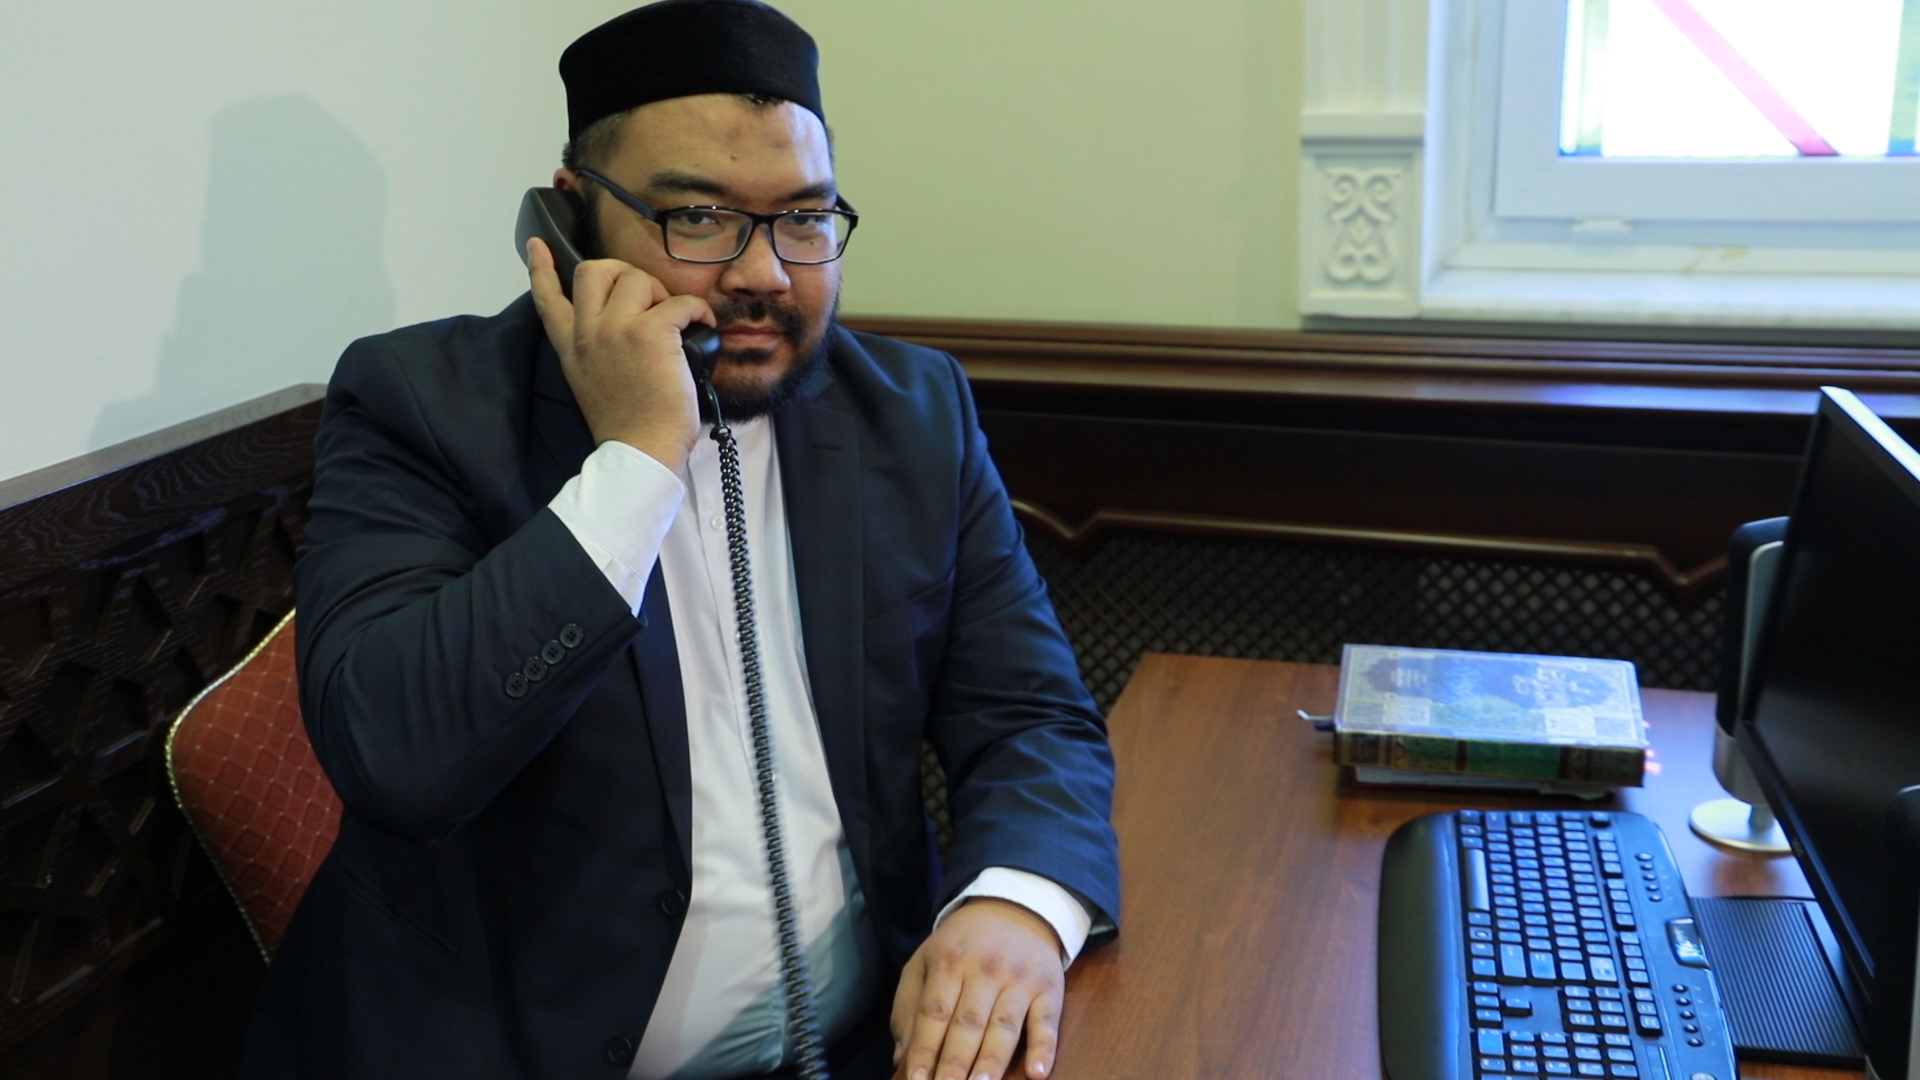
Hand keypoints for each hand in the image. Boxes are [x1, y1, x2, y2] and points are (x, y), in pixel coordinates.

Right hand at [526, 237, 714, 472]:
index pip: (547, 298)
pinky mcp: (650, 333)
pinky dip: (697, 310)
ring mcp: (616, 330)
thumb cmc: (627, 425)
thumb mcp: (589, 382)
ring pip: (636, 277)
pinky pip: (679, 301)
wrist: (640, 450)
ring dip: (661, 292)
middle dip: (622, 272)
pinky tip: (702, 326)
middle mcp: (587, 332)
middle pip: (593, 270)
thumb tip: (621, 326)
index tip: (537, 245)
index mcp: (571, 347)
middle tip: (646, 297)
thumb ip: (594, 350)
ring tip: (675, 320)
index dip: (541, 268)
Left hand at [891, 898, 1065, 1079]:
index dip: (925, 1049)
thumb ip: (908, 1005)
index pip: (934, 1012)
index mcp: (949, 962)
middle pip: (968, 1024)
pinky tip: (1038, 1072)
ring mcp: (1019, 979)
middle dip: (955, 1063)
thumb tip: (902, 1056)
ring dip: (992, 1062)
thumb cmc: (962, 945)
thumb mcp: (926, 960)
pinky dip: (1044, 1046)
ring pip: (1004, 1026)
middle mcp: (985, 970)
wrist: (1015, 908)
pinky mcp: (1049, 988)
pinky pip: (1047, 1020)